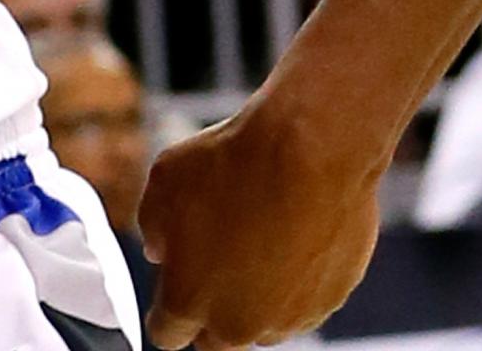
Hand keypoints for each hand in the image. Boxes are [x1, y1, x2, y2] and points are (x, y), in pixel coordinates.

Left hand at [139, 107, 380, 347]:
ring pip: (262, 324)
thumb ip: (153, 227)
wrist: (309, 150)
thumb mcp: (164, 181)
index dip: (167, 309)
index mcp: (188, 300)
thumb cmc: (234, 162)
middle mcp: (238, 322)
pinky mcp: (328, 302)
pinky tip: (290, 241)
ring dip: (255, 297)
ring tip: (256, 242)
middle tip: (214, 264)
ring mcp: (287, 317)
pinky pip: (302, 304)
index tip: (175, 286)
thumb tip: (161, 249)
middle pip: (216, 339)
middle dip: (210, 311)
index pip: (167, 334)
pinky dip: (294, 283)